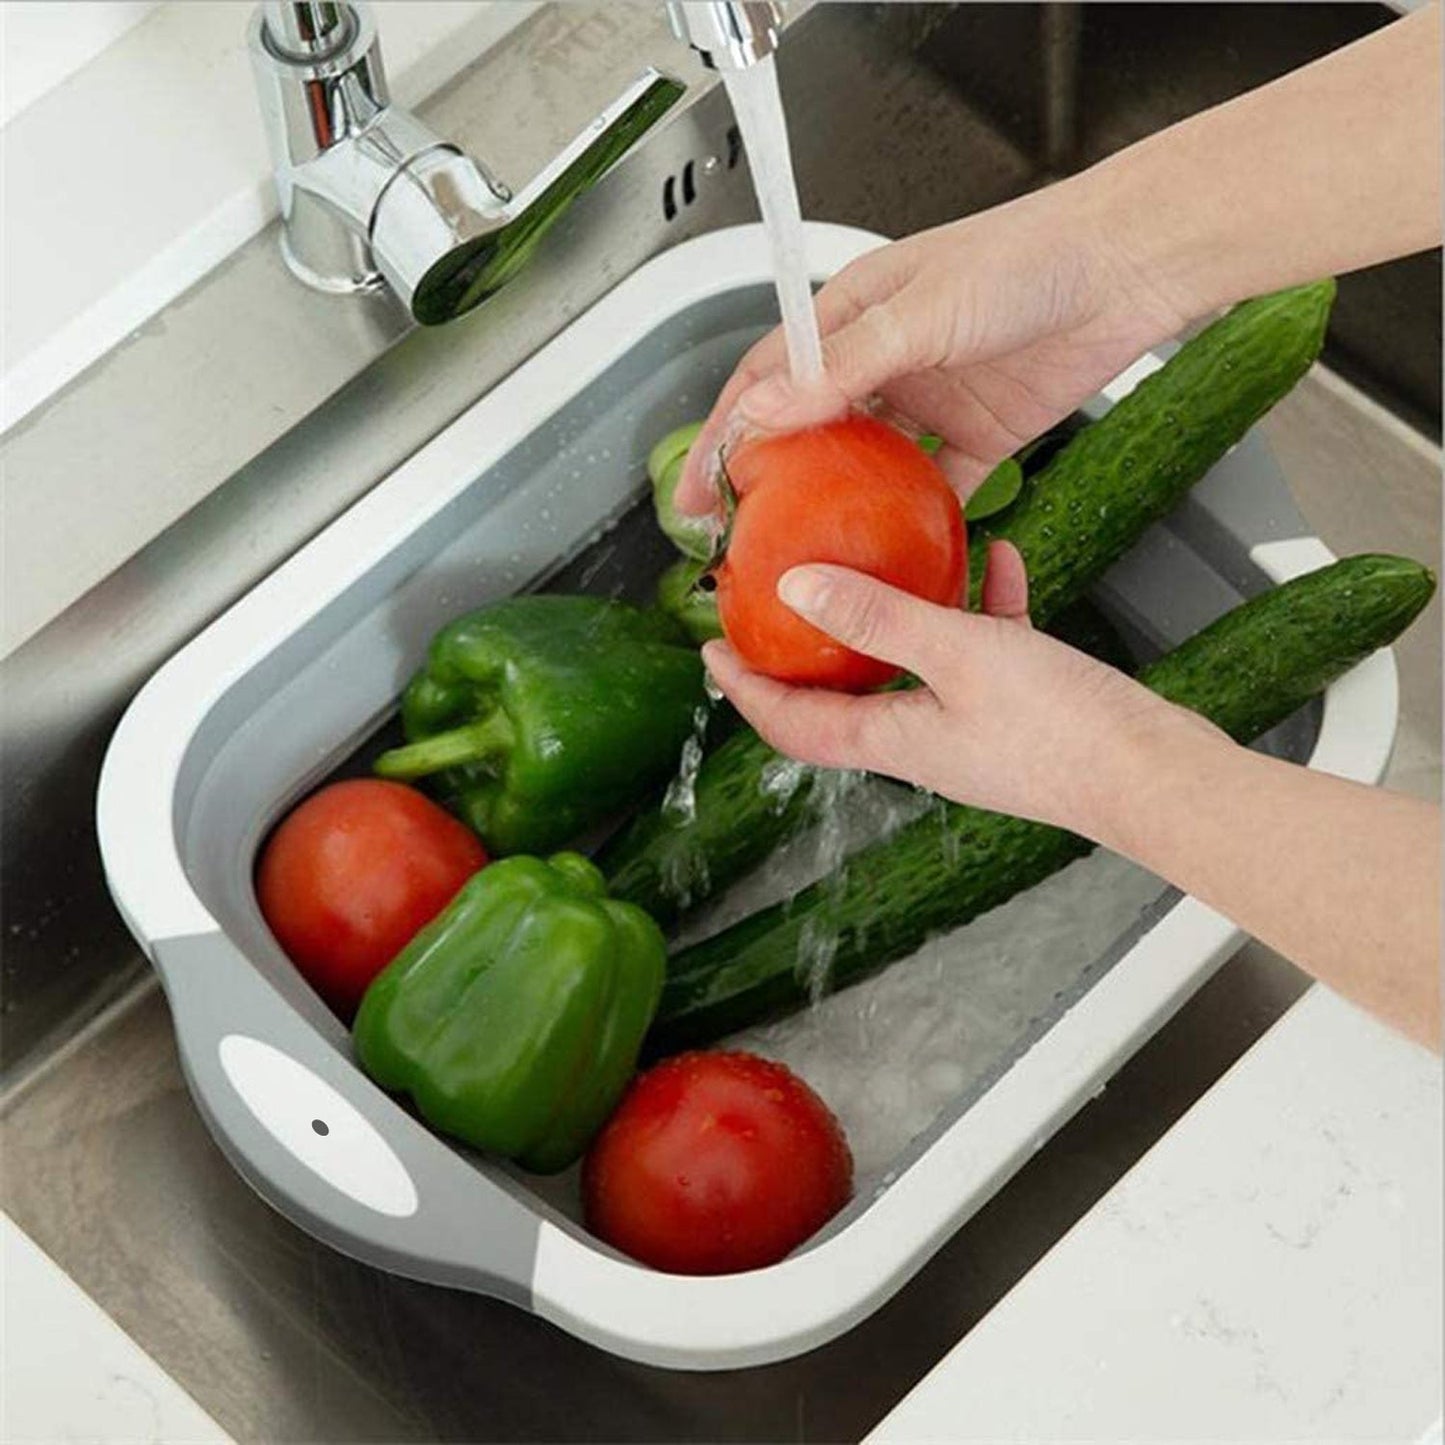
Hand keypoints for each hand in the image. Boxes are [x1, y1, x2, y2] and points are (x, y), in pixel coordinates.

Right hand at [677, 179, 1189, 515]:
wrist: (1128, 269)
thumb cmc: (1029, 259)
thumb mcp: (921, 312)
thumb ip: (842, 365)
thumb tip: (763, 410)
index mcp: (854, 314)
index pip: (770, 379)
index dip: (727, 433)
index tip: (700, 491)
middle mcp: (885, 359)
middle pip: (810, 429)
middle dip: (771, 482)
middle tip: (739, 538)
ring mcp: (931, 400)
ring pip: (868, 465)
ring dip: (837, 507)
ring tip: (804, 556)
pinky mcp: (980, 435)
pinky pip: (937, 489)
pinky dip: (916, 522)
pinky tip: (895, 556)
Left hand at [701, 542, 1219, 836]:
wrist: (1157, 776)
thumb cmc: (1065, 731)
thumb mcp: (961, 656)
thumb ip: (880, 617)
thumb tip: (797, 588)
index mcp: (894, 738)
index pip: (792, 724)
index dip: (745, 691)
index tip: (711, 651)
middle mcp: (924, 740)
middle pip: (843, 695)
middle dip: (810, 649)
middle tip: (783, 600)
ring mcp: (972, 728)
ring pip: (915, 664)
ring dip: (898, 615)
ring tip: (886, 561)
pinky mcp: (1021, 710)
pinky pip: (983, 650)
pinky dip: (980, 607)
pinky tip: (998, 558)